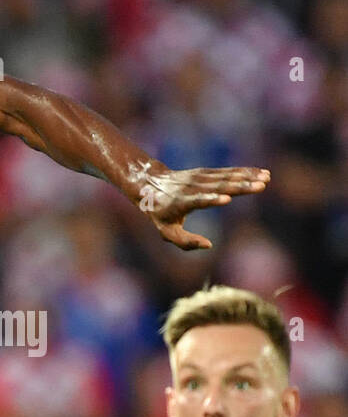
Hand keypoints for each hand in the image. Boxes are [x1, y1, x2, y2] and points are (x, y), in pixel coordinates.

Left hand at [137, 165, 270, 249]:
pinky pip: (227, 172)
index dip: (211, 199)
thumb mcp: (167, 231)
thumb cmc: (160, 213)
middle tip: (260, 186)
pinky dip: (244, 171)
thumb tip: (209, 245)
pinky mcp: (205, 172)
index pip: (197, 200)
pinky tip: (261, 172)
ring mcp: (199, 177)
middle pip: (218, 186)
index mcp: (181, 202)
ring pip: (225, 177)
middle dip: (239, 186)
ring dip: (247, 177)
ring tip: (266, 178)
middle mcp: (191, 187)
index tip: (227, 199)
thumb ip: (185, 242)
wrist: (149, 183)